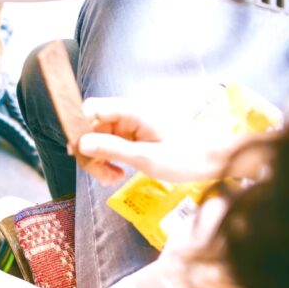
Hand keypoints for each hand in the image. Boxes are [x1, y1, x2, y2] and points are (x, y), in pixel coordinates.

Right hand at [77, 97, 236, 183]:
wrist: (211, 161)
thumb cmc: (184, 158)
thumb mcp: (145, 158)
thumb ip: (112, 149)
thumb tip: (81, 144)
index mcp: (132, 111)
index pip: (92, 108)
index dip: (80, 128)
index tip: (77, 152)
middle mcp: (128, 114)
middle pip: (92, 127)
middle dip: (91, 151)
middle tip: (100, 175)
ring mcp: (129, 125)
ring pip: (98, 138)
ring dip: (99, 159)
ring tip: (110, 179)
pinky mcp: (132, 136)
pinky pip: (110, 145)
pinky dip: (108, 160)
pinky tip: (115, 174)